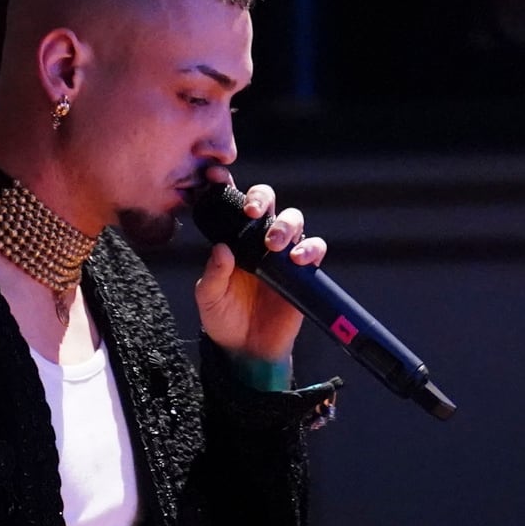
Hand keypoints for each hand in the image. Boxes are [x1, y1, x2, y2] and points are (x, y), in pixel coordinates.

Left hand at [193, 182, 325, 367]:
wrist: (247, 350)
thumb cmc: (224, 319)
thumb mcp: (209, 297)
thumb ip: (214, 273)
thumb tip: (222, 248)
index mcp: (234, 240)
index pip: (232, 206)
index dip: (225, 186)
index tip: (215, 176)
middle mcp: (259, 240)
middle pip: (268, 202)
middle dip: (262, 198)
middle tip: (253, 212)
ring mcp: (283, 254)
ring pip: (293, 220)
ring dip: (285, 224)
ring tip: (274, 244)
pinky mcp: (304, 272)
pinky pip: (314, 249)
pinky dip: (310, 249)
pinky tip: (297, 259)